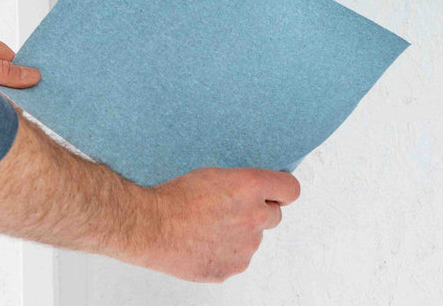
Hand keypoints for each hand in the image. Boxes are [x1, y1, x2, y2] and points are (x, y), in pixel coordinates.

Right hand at [137, 167, 300, 281]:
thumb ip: (244, 184)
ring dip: (241, 233)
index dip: (283, 191)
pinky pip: (239, 257)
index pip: (291, 190)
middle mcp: (254, 216)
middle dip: (259, 212)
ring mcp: (245, 246)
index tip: (278, 193)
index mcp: (250, 187)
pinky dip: (227, 252)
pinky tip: (206, 243)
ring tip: (211, 227)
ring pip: (254, 238)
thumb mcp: (215, 174)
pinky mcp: (233, 267)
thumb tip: (258, 191)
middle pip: (275, 216)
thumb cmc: (176, 196)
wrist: (151, 226)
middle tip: (234, 209)